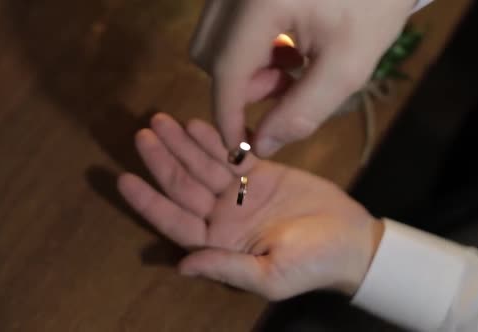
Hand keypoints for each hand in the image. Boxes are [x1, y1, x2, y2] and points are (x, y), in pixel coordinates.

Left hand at [118, 114, 383, 299]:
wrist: (352, 241)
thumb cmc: (314, 264)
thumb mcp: (271, 276)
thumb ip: (227, 268)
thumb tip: (182, 265)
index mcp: (220, 244)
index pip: (176, 222)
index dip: (150, 202)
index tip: (125, 179)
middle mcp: (224, 217)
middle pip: (184, 187)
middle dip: (163, 161)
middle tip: (143, 134)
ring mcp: (241, 193)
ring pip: (204, 166)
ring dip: (183, 144)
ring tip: (162, 121)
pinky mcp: (262, 174)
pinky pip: (233, 154)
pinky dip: (216, 139)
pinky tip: (197, 124)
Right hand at [190, 0, 413, 155]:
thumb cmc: (375, 5)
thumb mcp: (348, 65)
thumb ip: (302, 110)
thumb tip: (261, 145)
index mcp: (262, 0)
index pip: (226, 68)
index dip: (228, 115)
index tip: (239, 146)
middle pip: (207, 52)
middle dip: (241, 85)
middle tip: (285, 87)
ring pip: (213, 38)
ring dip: (244, 66)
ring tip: (292, 63)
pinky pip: (225, 22)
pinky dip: (247, 45)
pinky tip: (285, 43)